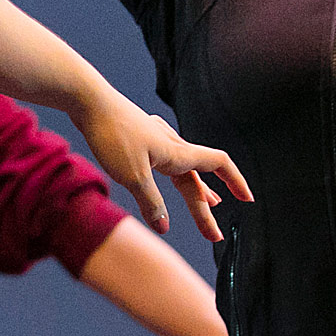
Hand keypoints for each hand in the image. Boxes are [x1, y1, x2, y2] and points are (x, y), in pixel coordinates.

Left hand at [71, 89, 251, 240]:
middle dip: (205, 208)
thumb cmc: (111, 134)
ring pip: (182, 168)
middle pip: (196, 178)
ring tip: (210, 203)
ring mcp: (155, 138)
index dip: (235, 181)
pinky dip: (174, 174)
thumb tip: (164, 228)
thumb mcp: (132, 176)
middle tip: (214, 236)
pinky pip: (165, 160)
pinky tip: (170, 172)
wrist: (88, 99)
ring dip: (195, 189)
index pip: (219, 164)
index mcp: (177, 152)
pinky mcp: (139, 136)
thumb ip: (151, 202)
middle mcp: (171, 144)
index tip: (248, 199)